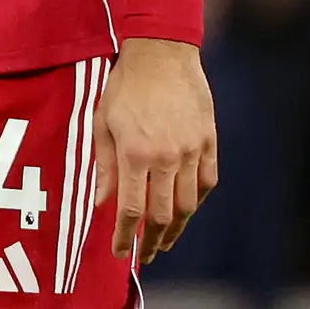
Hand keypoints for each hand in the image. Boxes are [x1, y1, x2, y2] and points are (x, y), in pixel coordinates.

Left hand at [93, 36, 217, 260]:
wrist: (162, 52)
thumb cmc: (125, 85)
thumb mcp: (102, 122)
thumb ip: (103, 165)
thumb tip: (101, 202)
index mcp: (134, 155)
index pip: (129, 210)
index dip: (124, 237)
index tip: (120, 252)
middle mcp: (165, 158)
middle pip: (162, 215)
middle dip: (152, 241)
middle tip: (146, 255)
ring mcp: (191, 150)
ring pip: (188, 204)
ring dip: (177, 229)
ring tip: (167, 241)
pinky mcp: (208, 141)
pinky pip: (207, 181)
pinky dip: (197, 201)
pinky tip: (187, 210)